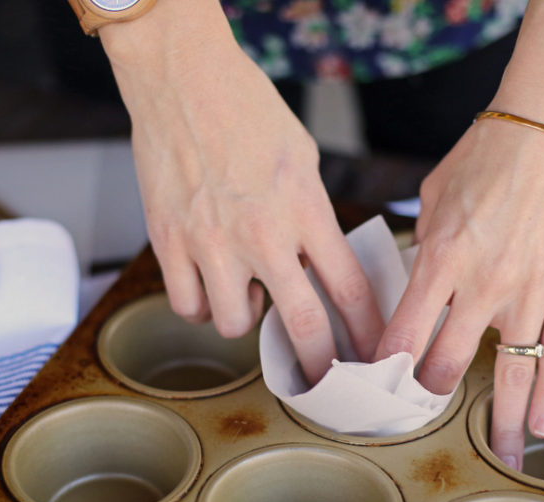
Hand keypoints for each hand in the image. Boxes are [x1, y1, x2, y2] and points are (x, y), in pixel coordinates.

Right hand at [101, 0, 383, 385]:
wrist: (182, 80)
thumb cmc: (246, 109)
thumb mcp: (304, 159)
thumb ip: (312, 216)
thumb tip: (317, 261)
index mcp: (306, 210)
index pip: (350, 288)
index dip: (367, 331)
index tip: (374, 353)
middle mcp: (264, 235)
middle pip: (304, 326)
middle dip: (321, 364)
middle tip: (322, 379)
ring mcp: (213, 244)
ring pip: (235, 324)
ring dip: (246, 320)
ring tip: (246, 294)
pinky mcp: (170, 244)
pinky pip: (188, 307)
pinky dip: (200, 307)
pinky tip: (207, 287)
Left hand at [375, 119, 543, 467]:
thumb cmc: (486, 155)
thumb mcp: (432, 195)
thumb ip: (422, 246)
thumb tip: (416, 280)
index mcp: (439, 259)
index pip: (401, 334)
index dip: (384, 370)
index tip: (374, 390)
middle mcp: (482, 285)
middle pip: (449, 364)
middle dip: (432, 398)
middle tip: (424, 420)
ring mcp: (530, 291)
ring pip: (515, 373)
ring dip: (505, 422)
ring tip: (502, 459)